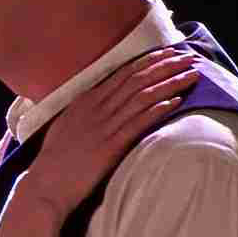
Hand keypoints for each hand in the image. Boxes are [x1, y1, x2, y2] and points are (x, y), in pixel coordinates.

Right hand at [12, 48, 199, 220]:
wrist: (46, 184)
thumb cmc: (55, 159)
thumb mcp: (66, 125)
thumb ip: (85, 110)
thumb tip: (100, 101)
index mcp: (85, 100)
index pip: (122, 73)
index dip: (148, 61)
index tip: (168, 52)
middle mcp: (96, 107)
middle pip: (137, 79)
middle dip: (165, 65)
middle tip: (189, 56)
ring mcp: (103, 126)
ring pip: (142, 96)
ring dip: (169, 82)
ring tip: (192, 74)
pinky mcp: (110, 145)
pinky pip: (138, 122)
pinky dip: (158, 109)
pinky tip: (176, 101)